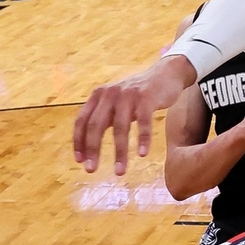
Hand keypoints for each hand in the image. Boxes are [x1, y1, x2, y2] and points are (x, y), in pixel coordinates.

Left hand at [72, 56, 194, 173]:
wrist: (166, 73)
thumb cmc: (139, 93)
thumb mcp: (116, 100)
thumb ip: (104, 116)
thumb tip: (88, 147)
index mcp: (99, 95)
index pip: (82, 121)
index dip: (78, 142)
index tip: (80, 161)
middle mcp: (110, 93)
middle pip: (96, 125)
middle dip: (93, 150)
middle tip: (91, 170)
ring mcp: (129, 95)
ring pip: (120, 128)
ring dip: (119, 152)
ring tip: (119, 171)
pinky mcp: (147, 97)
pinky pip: (144, 122)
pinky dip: (142, 139)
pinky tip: (142, 154)